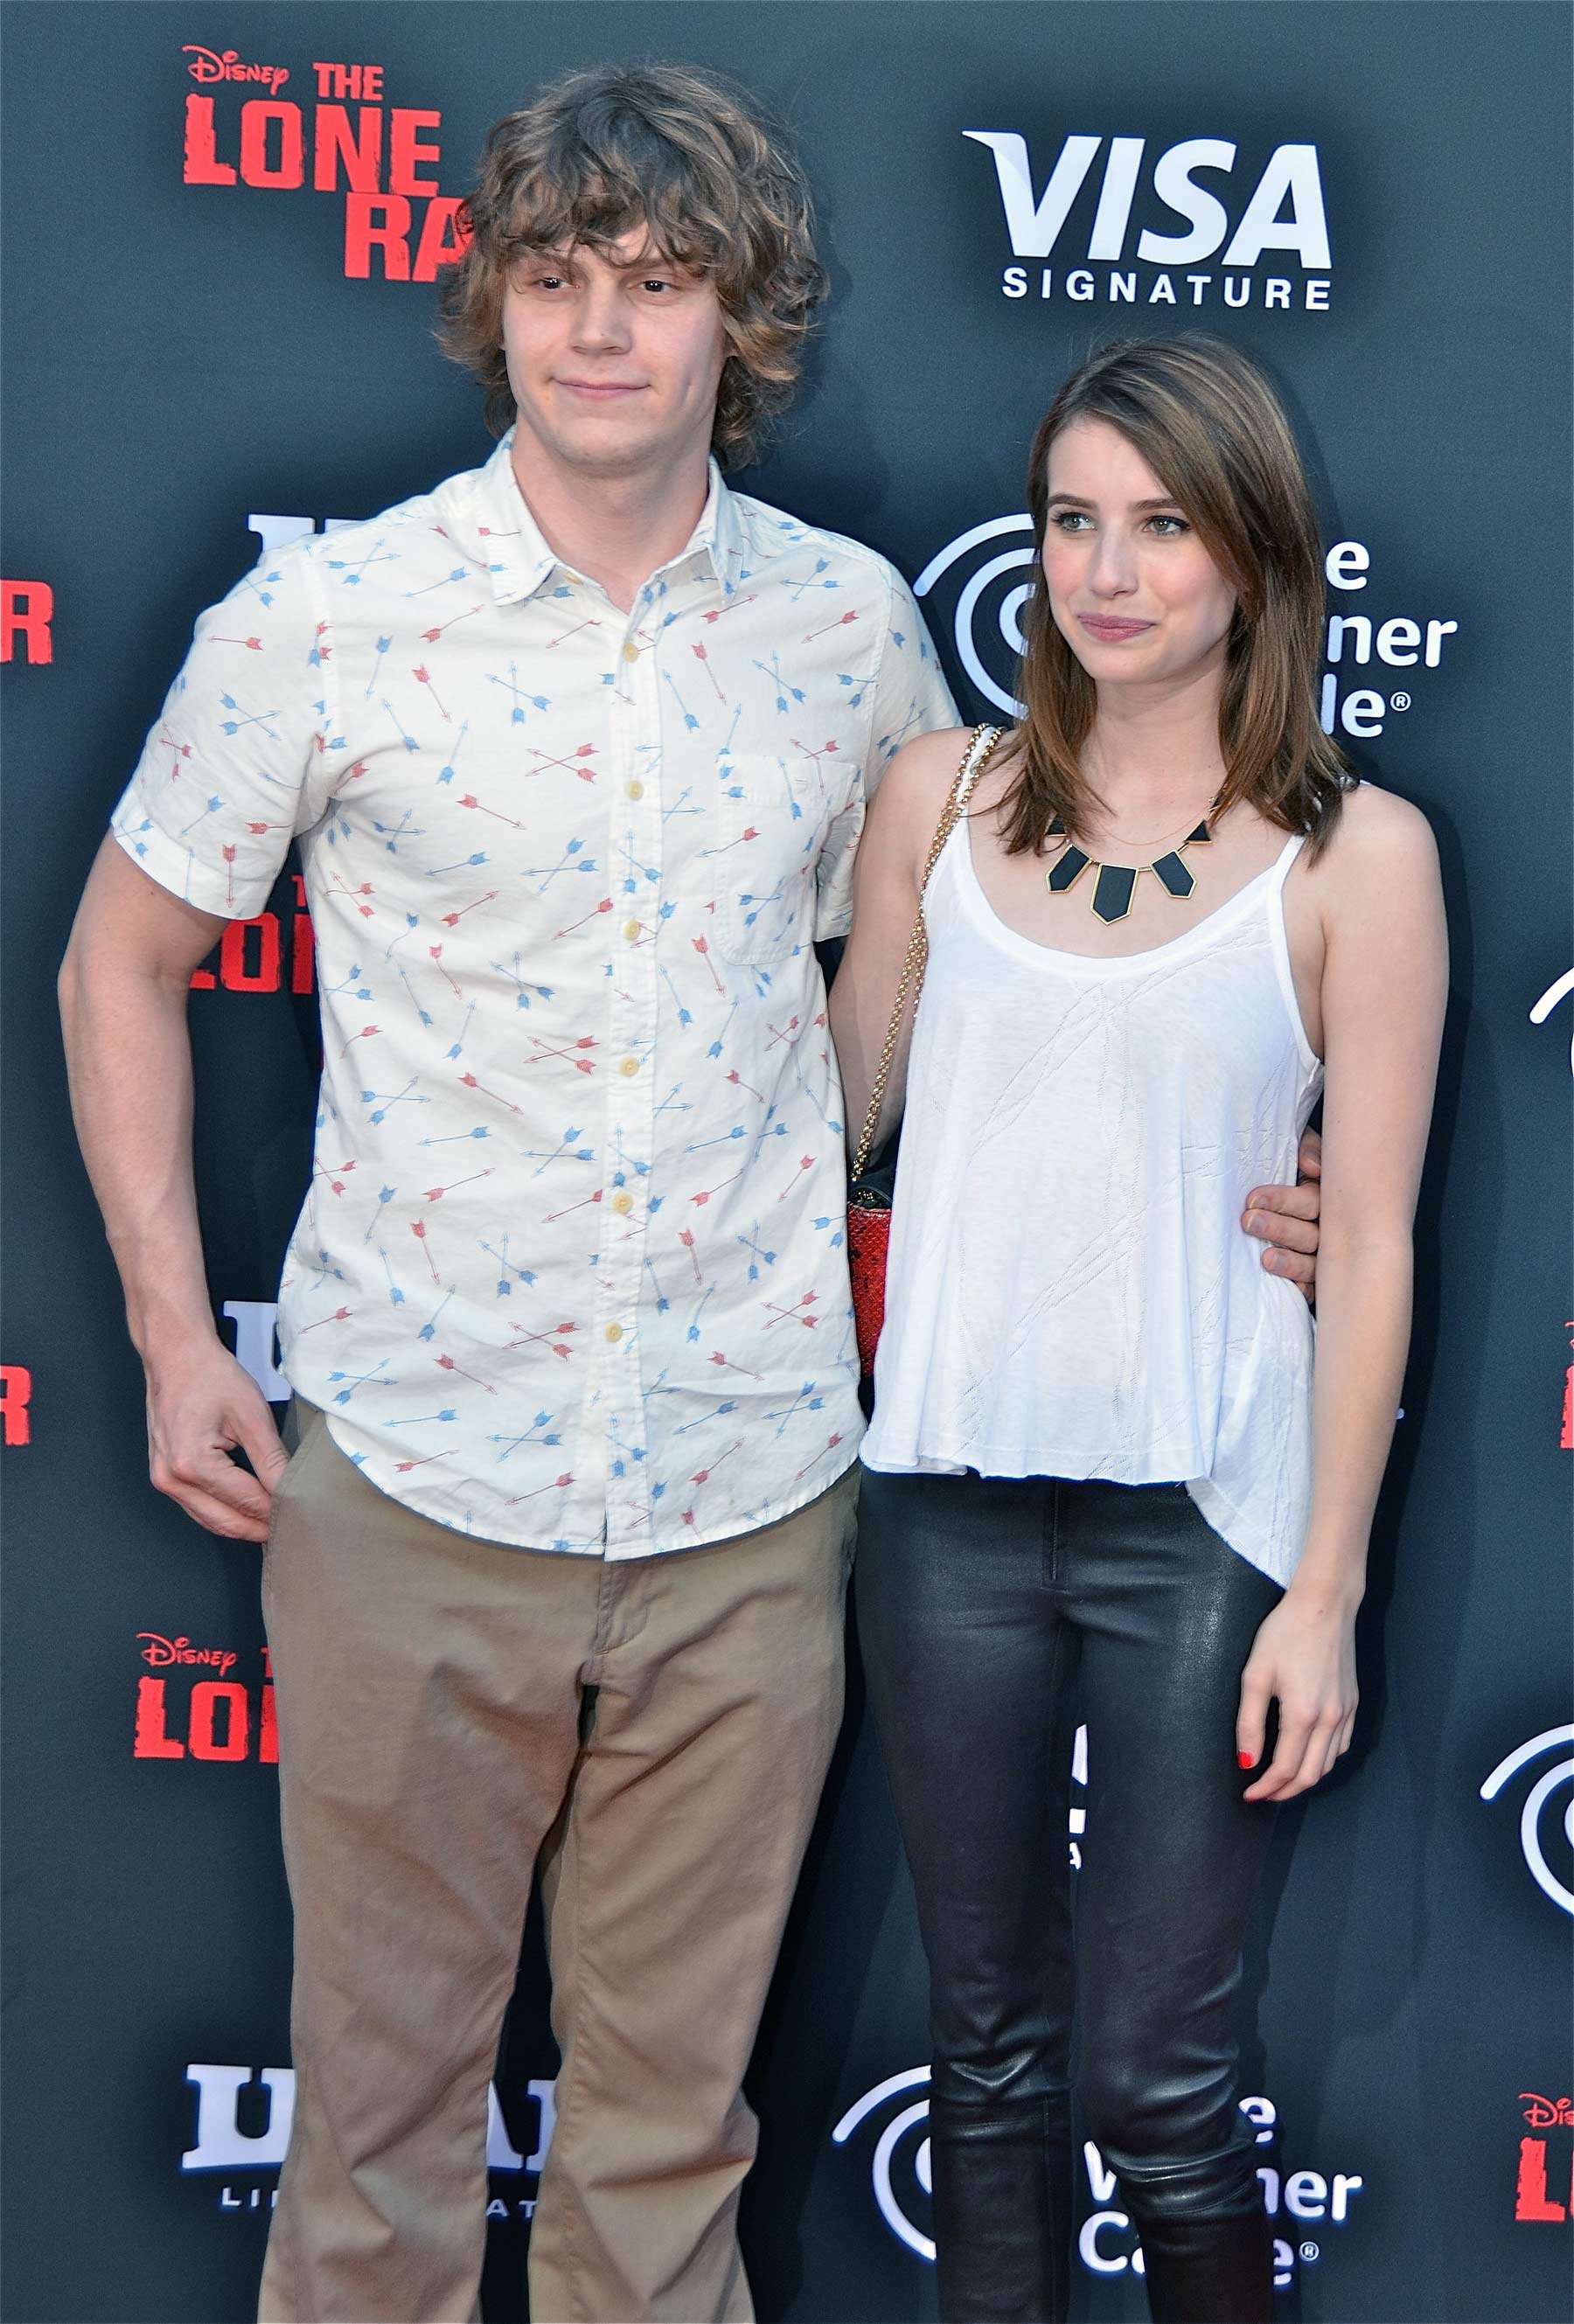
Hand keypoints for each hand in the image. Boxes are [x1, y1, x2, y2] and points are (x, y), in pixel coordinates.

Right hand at [145, 1336, 288, 1541]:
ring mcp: (164, 1480)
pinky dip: (225, 1513)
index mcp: (192, 1464)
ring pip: (210, 1520)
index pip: (246, 1502)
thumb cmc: (210, 1376)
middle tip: (295, 1530)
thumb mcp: (251, 1415)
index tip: (304, 1517)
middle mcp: (172, 1479)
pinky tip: (250, 1512)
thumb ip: (272, 1459)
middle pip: (226, 1522)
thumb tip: (292, 1491)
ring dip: (243, 1526)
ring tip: (277, 1525)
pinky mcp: (165, 1476)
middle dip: (261, 1529)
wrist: (176, 1356)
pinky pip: (198, 1507)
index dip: (277, 1512)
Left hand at [1236, 1587, 1356, 1801]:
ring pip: (1328, 1764)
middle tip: (1262, 1794)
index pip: (1285, 1769)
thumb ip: (1249, 1722)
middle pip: (1310, 1775)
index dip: (1266, 1788)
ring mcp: (1346, 1712)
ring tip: (1281, 1780)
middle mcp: (1330, 1719)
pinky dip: (1324, 1760)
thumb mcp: (1255, 1674)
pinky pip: (1342, 1745)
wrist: (1324, 1605)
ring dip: (1304, 1778)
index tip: (1248, 1795)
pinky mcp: (1354, 1703)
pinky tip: (1307, 1756)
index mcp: (1303, 1714)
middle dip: (1285, 1791)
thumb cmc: (1284, 1633)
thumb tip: (1247, 1762)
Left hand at [1242, 1125, 1321, 1300]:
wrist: (1330, 1189)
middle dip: (1279, 1228)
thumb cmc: (1304, 1168)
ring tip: (1266, 1259)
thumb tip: (1310, 1165)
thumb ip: (1310, 1148)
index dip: (1283, 1200)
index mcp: (1328, 1198)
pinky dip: (1304, 1287)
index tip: (1252, 1199)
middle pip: (1310, 1233)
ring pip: (1314, 1263)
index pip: (1309, 1201)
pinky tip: (1291, 1287)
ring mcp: (1329, 1257)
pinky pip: (1316, 1288)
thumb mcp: (1308, 1150)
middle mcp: (1331, 1229)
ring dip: (1290, 1261)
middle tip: (1249, 1222)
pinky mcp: (1322, 1279)